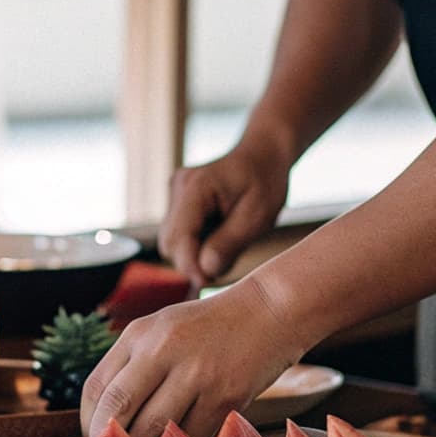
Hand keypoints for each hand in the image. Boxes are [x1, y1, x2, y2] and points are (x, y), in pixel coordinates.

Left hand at [79, 280, 303, 436]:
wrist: (270, 312)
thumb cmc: (208, 327)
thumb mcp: (161, 329)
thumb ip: (131, 364)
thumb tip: (104, 417)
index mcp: (139, 334)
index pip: (95, 387)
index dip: (89, 422)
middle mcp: (162, 351)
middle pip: (118, 412)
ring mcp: (196, 375)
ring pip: (154, 432)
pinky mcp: (226, 398)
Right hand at [158, 142, 289, 290]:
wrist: (264, 154)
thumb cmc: (265, 182)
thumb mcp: (257, 216)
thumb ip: (229, 243)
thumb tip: (205, 271)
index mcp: (197, 187)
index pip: (179, 236)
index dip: (190, 264)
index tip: (207, 281)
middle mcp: (180, 187)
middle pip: (170, 242)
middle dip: (191, 261)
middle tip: (223, 264)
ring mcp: (176, 192)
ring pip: (172, 240)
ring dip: (194, 253)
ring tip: (227, 245)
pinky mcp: (179, 200)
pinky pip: (179, 233)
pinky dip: (196, 243)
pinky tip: (219, 235)